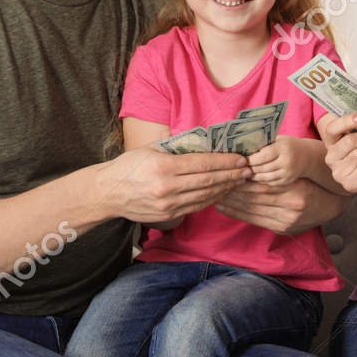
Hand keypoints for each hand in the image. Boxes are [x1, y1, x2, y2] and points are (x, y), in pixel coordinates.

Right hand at [97, 146, 251, 224]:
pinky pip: (196, 207)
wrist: (108, 193)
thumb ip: (177, 147)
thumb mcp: (151, 149)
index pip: (202, 164)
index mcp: (163, 167)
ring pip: (205, 196)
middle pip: (208, 181)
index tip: (241, 158)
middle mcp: (167, 188)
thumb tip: (205, 141)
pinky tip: (222, 192)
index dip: (225, 162)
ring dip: (226, 188)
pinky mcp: (168, 216)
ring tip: (240, 180)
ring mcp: (168, 205)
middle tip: (248, 169)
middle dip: (231, 175)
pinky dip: (212, 199)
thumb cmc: (129, 166)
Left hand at [214, 178, 322, 234]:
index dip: (242, 179)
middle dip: (233, 190)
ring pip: (253, 209)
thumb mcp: (296, 173)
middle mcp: (292, 205)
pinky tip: (224, 208)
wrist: (329, 205)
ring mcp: (287, 219)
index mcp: (296, 187)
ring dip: (231, 203)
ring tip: (215, 195)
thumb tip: (245, 161)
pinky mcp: (282, 228)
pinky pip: (255, 220)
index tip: (226, 172)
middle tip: (215, 183)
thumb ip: (274, 170)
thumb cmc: (308, 182)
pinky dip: (237, 214)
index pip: (262, 183)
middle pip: (255, 196)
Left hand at [248, 136, 314, 186]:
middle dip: (250, 168)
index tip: (242, 159)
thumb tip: (244, 148)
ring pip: (264, 177)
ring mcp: (287, 173)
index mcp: (283, 148)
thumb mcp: (279, 140)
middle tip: (240, 167)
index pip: (262, 156)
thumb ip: (264, 143)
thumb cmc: (288, 145)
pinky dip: (261, 180)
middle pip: (262, 168)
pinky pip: (269, 183)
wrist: (308, 156)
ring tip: (245, 173)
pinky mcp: (287, 181)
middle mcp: (286, 162)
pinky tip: (254, 177)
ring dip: (253, 176)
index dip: (250, 159)